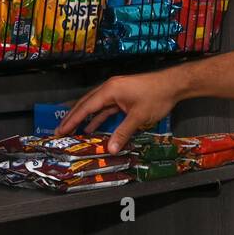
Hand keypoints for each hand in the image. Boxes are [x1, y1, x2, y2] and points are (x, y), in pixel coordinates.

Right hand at [55, 70, 182, 152]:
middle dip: (73, 118)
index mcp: (109, 90)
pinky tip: (93, 128)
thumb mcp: (138, 117)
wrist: (173, 85)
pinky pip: (106, 108)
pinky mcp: (123, 97)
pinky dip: (99, 118)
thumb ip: (123, 133)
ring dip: (85, 119)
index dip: (72, 120)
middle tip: (60, 131)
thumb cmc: (156, 96)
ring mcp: (116, 92)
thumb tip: (110, 149)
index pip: (86, 107)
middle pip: (86, 105)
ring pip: (95, 107)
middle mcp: (109, 89)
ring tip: (73, 132)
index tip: (60, 130)